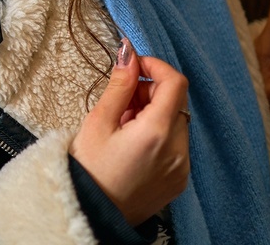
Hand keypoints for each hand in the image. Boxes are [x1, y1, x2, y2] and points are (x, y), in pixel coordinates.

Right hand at [70, 38, 190, 226]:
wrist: (91, 215)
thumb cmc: (88, 170)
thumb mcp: (97, 122)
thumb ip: (119, 86)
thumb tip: (129, 54)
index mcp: (156, 133)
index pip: (175, 82)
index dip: (155, 67)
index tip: (134, 67)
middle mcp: (177, 150)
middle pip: (176, 102)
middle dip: (150, 92)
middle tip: (120, 102)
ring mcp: (182, 167)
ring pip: (177, 122)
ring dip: (154, 114)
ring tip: (123, 127)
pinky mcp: (179, 180)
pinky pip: (177, 145)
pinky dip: (159, 136)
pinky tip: (133, 146)